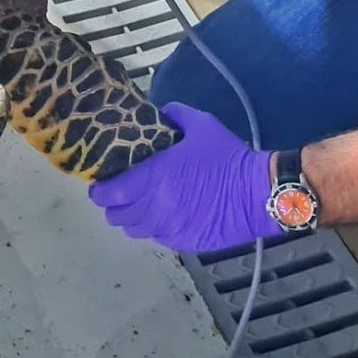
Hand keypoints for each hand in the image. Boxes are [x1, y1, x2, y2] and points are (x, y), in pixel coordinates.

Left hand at [89, 103, 279, 252]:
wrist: (256, 193)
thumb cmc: (227, 158)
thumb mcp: (202, 125)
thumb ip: (175, 115)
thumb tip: (159, 113)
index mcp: (152, 179)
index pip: (107, 194)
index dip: (100, 188)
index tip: (104, 180)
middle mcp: (153, 208)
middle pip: (114, 215)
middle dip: (114, 203)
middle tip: (124, 189)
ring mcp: (166, 229)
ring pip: (132, 229)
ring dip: (132, 216)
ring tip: (143, 202)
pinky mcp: (180, 243)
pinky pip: (155, 237)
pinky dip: (154, 226)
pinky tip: (167, 212)